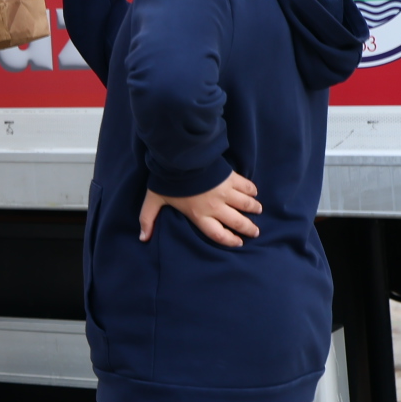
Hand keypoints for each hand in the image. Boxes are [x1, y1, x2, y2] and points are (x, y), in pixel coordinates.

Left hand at [139, 172, 263, 248]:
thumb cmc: (168, 181)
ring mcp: (226, 192)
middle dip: (249, 228)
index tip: (238, 242)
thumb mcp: (153, 201)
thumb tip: (142, 238)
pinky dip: (252, 190)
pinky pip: (246, 186)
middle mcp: (216, 207)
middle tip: (255, 231)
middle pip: (237, 222)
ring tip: (258, 211)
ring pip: (246, 205)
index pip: (219, 234)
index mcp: (200, 215)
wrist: (181, 158)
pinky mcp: (231, 178)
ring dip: (254, 208)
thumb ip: (148, 220)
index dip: (230, 241)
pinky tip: (254, 192)